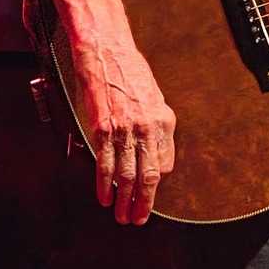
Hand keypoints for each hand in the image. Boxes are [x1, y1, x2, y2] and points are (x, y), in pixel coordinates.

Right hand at [69, 34, 176, 223]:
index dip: (156, 184)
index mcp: (164, 119)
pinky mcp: (104, 127)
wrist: (107, 49)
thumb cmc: (128, 71)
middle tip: (139, 219)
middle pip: (150, 175)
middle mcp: (149, 127)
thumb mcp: (151, 97)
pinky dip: (105, 185)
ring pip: (128, 175)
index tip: (150, 196)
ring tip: (122, 217)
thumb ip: (152, 123)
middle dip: (145, 202)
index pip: (165, 163)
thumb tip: (151, 148)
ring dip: (125, 200)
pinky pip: (106, 164)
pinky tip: (104, 198)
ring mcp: (126, 129)